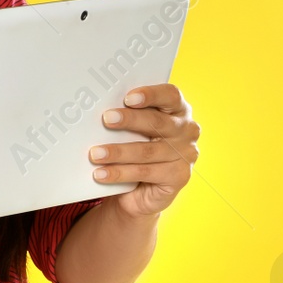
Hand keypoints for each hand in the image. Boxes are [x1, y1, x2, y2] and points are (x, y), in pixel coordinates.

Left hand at [90, 82, 199, 218]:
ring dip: (118, 152)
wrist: (144, 187)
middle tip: (106, 119)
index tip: (128, 98)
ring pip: (147, 151)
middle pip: (157, 122)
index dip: (151, 95)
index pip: (170, 95)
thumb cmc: (137, 146)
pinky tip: (102, 174)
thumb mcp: (135, 128)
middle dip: (130, 120)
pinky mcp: (178, 177)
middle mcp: (186, 130)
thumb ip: (127, 116)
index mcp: (177, 109)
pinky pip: (145, 173)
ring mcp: (185, 155)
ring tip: (95, 154)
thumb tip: (98, 109)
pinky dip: (120, 173)